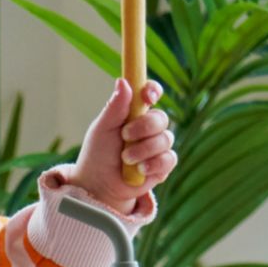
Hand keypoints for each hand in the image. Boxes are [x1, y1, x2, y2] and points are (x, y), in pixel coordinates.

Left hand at [72, 78, 175, 212]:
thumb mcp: (102, 128)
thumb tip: (123, 81)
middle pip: (161, 118)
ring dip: (144, 149)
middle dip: (144, 127)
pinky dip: (154, 164)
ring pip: (166, 139)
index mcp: (135, 113)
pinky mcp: (162, 166)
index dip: (153, 91)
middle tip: (125, 136)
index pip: (151, 94)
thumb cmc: (98, 154)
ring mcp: (157, 146)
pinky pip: (169, 159)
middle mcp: (149, 127)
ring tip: (126, 159)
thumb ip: (115, 107)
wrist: (98, 185)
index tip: (147, 96)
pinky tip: (140, 170)